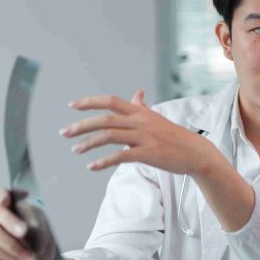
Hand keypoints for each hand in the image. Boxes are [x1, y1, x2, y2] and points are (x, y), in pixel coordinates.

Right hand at [0, 189, 52, 259]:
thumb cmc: (39, 245)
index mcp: (12, 206)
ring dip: (12, 244)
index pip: (2, 195)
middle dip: (10, 221)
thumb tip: (23, 230)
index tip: (9, 198)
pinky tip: (18, 258)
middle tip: (24, 232)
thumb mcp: (43, 233)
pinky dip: (7, 254)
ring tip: (28, 255)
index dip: (3, 195)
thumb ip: (33, 227)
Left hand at [61, 90, 214, 175]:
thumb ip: (142, 106)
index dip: (90, 102)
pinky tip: (92, 166)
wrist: (195, 152)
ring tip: (76, 150)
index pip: (111, 101)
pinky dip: (104, 161)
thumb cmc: (174, 136)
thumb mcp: (157, 117)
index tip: (72, 105)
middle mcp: (140, 121)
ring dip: (89, 143)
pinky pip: (121, 156)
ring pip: (109, 136)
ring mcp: (144, 137)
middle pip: (105, 119)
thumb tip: (138, 92)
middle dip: (81, 125)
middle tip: (64, 133)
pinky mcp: (148, 154)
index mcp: (140, 112)